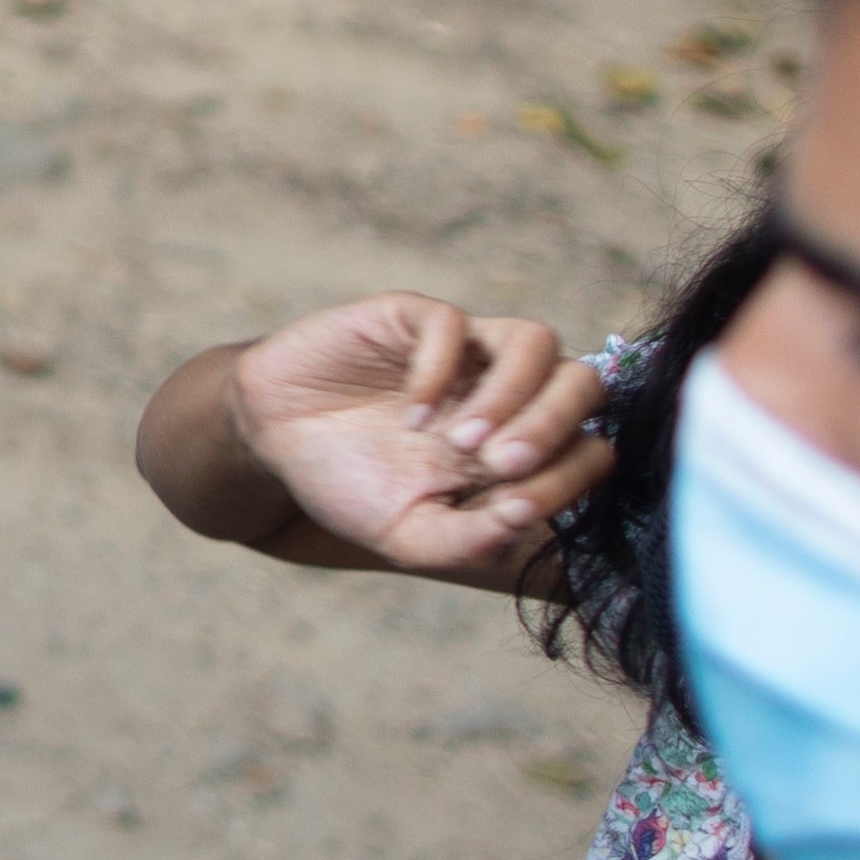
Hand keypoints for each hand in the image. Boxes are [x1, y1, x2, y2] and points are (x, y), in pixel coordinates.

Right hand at [206, 293, 609, 576]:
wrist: (273, 442)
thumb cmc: (351, 486)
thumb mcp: (408, 535)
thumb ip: (468, 541)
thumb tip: (523, 524)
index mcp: (518, 446)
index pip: (587, 445)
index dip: (571, 476)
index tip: (518, 507)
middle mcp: (504, 392)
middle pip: (580, 383)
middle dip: (554, 427)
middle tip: (504, 466)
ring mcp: (463, 351)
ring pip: (536, 341)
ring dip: (514, 394)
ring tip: (464, 442)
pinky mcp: (412, 318)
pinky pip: (451, 324)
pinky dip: (439, 370)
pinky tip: (411, 415)